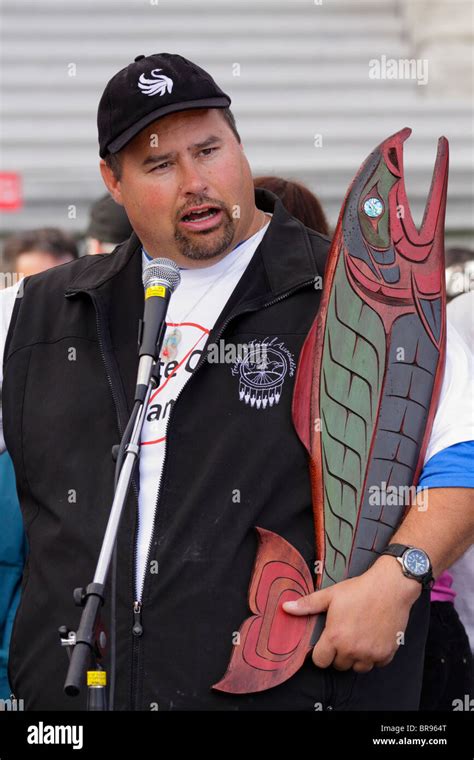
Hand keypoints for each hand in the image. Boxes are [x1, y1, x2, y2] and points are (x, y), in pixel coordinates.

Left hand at [282, 555, 421, 672]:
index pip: (320, 661)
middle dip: (339, 654)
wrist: (390, 587)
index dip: (321, 652)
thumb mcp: (330, 595)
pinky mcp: (387, 654)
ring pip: (358, 667)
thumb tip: (286, 607)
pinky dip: (374, 655)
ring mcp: (371, 654)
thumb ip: (308, 605)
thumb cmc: (360, 590)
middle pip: (339, 665)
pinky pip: (376, 664)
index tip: (327, 642)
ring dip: (356, 657)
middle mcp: (352, 650)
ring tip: (358, 637)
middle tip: (345, 635)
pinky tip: (372, 638)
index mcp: (335, 638)